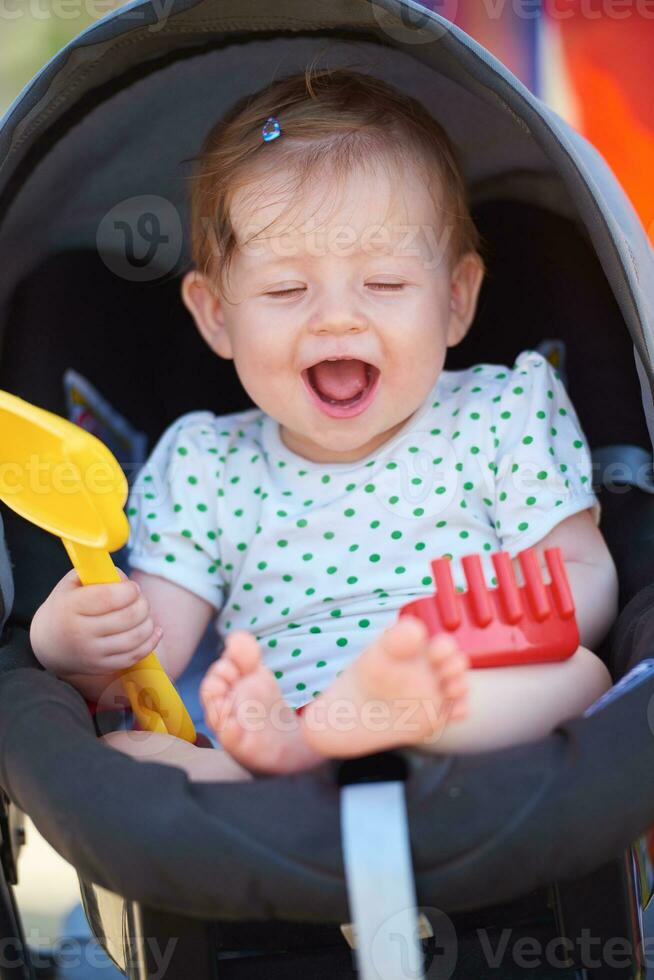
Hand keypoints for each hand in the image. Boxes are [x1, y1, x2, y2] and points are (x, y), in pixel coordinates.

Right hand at [30, 568, 162, 676]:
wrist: (48, 645)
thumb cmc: (65, 607)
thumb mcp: (72, 584)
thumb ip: (98, 574)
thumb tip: (126, 580)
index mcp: (70, 607)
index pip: (109, 597)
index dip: (129, 590)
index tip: (132, 587)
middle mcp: (80, 633)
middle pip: (128, 617)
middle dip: (142, 604)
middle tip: (140, 599)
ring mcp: (92, 653)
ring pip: (135, 637)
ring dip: (148, 622)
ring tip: (144, 614)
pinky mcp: (102, 667)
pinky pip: (135, 656)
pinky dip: (150, 642)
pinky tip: (154, 630)